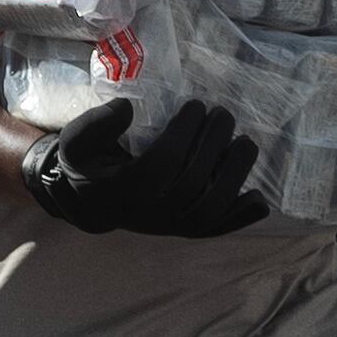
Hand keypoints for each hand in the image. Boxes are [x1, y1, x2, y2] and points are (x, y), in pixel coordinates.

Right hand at [18, 99, 268, 237]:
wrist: (93, 203)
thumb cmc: (90, 164)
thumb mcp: (77, 141)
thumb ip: (96, 124)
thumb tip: (128, 108)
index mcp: (125, 188)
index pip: (163, 160)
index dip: (184, 130)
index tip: (195, 105)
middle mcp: (150, 212)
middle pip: (193, 179)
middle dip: (214, 142)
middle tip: (223, 114)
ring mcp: (171, 225)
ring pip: (212, 207)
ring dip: (235, 174)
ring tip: (245, 143)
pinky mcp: (186, 231)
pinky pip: (218, 229)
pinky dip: (242, 216)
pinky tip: (259, 197)